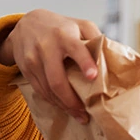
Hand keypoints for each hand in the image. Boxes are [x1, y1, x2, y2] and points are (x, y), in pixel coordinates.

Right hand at [0, 9, 100, 123]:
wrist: (25, 24)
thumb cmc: (59, 27)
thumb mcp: (79, 24)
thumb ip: (95, 37)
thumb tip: (114, 56)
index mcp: (64, 35)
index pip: (75, 49)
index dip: (85, 62)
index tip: (93, 76)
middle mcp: (46, 47)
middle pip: (57, 79)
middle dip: (72, 100)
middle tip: (85, 112)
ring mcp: (33, 59)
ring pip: (47, 89)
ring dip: (63, 106)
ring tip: (78, 115)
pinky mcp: (26, 69)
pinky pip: (40, 91)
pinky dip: (53, 102)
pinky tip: (64, 108)